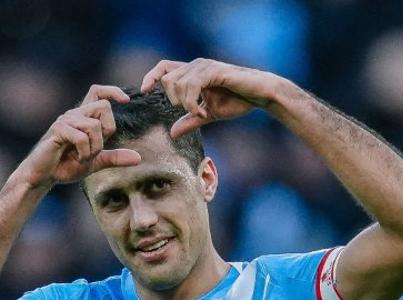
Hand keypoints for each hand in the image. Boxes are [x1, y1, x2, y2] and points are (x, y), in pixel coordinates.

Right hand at [21, 85, 141, 187]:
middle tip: (96, 150)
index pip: (98, 92)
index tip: (126, 100)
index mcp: (84, 117)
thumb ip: (115, 157)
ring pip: (94, 126)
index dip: (113, 91)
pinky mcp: (58, 130)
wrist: (43, 176)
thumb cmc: (65, 166)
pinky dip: (84, 152)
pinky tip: (77, 159)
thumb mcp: (95, 162)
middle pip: (103, 107)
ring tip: (84, 158)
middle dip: (107, 131)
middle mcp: (75, 114)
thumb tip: (138, 158)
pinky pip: (81, 137)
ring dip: (95, 148)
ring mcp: (66, 120)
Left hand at [140, 57, 278, 136]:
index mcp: (192, 72)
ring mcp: (204, 66)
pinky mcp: (213, 71)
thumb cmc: (237, 100)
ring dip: (186, 105)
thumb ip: (190, 121)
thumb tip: (172, 133)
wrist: (258, 95)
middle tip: (192, 112)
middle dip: (174, 101)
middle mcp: (196, 65)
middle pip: (167, 80)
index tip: (144, 90)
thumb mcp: (208, 115)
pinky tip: (203, 113)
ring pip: (178, 84)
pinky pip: (192, 85)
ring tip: (202, 114)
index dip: (151, 77)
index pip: (164, 68)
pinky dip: (193, 103)